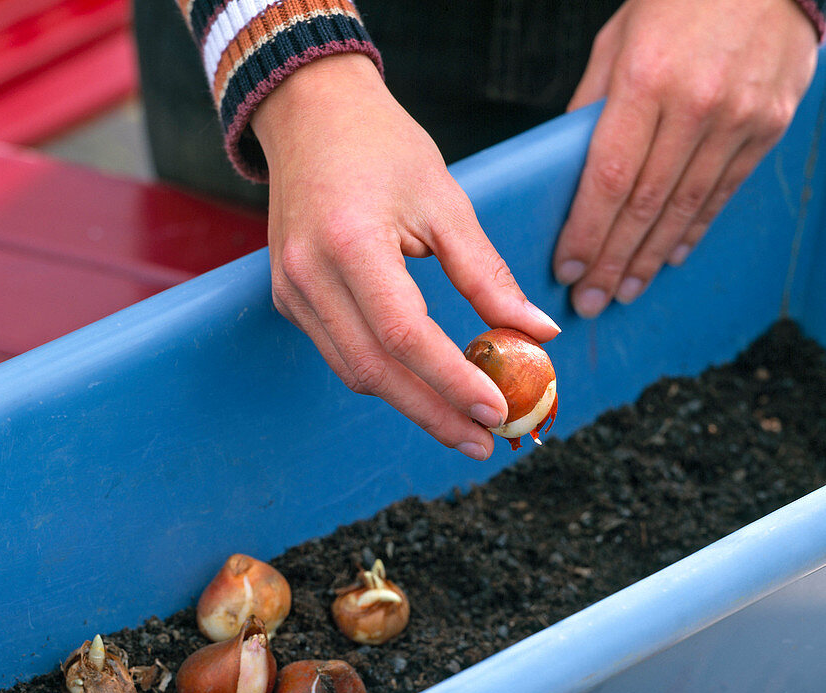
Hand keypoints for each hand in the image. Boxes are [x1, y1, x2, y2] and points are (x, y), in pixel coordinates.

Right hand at [251, 54, 559, 459]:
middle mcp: (308, 274)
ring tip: (463, 424)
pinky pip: (341, 354)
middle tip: (483, 441)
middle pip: (373, 370)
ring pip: (354, 372)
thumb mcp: (446, 201)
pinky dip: (386, 376)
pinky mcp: (290, 300)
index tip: (497, 411)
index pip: (404, 333)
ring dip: (411, 404)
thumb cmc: (383, 147)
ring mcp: (291, 292)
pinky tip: (424, 387)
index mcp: (349, 242)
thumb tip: (539, 332)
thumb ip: (487, 275)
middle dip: (433, 414)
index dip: (451, 380)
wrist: (309, 115)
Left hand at [553, 0, 819, 318]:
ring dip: (649, 258)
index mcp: (646, 81)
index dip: (588, 233)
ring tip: (625, 291)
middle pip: (645, 206)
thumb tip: (569, 174)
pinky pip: (722, 192)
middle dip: (613, 262)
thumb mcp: (618, 42)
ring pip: (684, 208)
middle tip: (591, 302)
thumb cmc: (678, 1)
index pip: (610, 180)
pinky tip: (668, 258)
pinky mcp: (768, 125)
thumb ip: (592, 108)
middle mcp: (695, 104)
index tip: (568, 270)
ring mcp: (738, 118)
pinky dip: (692, 230)